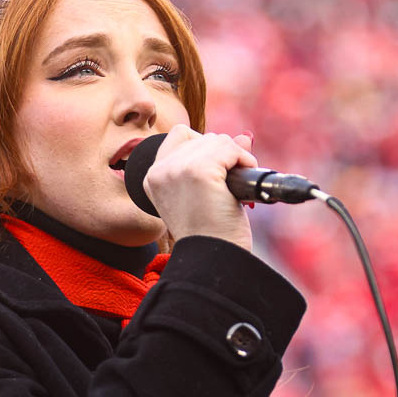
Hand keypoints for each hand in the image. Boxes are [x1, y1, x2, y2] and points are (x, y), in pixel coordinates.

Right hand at [143, 125, 255, 249]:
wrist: (214, 260)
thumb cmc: (212, 234)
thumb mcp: (207, 193)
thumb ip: (217, 161)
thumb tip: (244, 137)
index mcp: (153, 178)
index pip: (180, 136)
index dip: (205, 149)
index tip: (216, 173)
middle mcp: (160, 171)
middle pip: (202, 137)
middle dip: (223, 156)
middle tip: (230, 185)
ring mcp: (178, 170)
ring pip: (217, 141)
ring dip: (236, 159)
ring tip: (235, 188)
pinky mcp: (198, 172)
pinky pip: (230, 149)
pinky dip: (244, 161)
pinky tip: (242, 185)